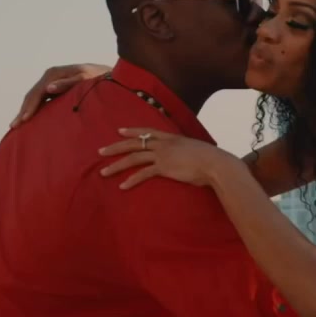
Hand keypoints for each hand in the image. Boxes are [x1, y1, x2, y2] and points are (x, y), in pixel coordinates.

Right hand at [11, 63, 110, 127]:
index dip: (29, 106)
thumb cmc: (98, 78)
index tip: (24, 119)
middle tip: (13, 127)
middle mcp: (50, 76)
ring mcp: (51, 82)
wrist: (107, 74)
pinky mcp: (55, 88)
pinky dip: (33, 109)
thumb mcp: (84, 79)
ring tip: (16, 126)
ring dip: (25, 111)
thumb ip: (67, 83)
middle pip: (32, 95)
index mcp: (54, 74)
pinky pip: (40, 100)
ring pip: (34, 98)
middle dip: (22, 111)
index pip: (37, 92)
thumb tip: (48, 88)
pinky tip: (29, 119)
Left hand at [99, 127, 232, 188]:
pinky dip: (131, 180)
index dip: (132, 131)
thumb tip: (186, 156)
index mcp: (171, 137)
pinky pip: (143, 173)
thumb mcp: (196, 150)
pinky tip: (122, 186)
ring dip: (116, 165)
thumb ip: (186, 152)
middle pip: (134, 143)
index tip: (119, 130)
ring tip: (104, 172)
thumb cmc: (210, 159)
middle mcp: (164, 144)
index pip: (147, 131)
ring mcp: (162, 155)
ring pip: (133, 157)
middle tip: (100, 151)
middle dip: (115, 147)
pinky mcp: (164, 167)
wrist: (215, 163)